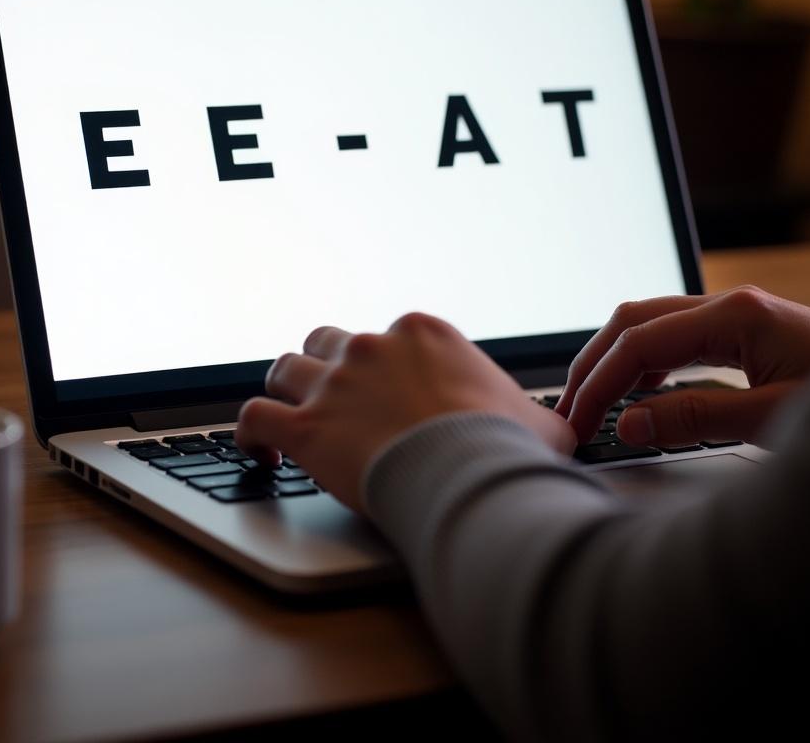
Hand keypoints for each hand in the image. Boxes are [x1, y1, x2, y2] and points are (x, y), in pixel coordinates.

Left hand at [235, 312, 576, 510]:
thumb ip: (536, 416)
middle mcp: (370, 349)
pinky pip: (254, 417)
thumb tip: (558, 430)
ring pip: (285, 368)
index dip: (381, 367)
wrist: (472, 475)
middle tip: (333, 397)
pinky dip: (250, 433)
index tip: (386, 394)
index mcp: (421, 335)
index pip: (387, 337)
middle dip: (326, 366)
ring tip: (289, 412)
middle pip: (328, 342)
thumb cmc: (505, 448)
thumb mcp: (539, 422)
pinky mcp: (306, 427)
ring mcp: (334, 385)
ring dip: (285, 389)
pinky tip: (258, 451)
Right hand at [555, 286, 809, 447]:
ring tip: (593, 401)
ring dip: (614, 359)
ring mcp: (735, 313)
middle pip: (633, 321)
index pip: (639, 343)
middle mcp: (729, 305)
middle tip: (569, 408)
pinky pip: (675, 334)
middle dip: (594, 363)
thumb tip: (629, 424)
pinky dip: (644, 361)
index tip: (577, 419)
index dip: (600, 382)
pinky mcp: (743, 329)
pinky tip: (638, 391)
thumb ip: (695, 418)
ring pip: (650, 322)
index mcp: (734, 316)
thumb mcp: (772, 420)